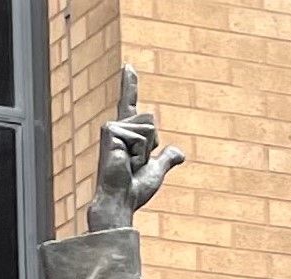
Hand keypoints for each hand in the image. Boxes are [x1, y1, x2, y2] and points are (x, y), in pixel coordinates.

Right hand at [87, 65, 184, 232]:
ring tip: (130, 164)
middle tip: (135, 163)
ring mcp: (112, 128)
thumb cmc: (135, 189)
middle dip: (153, 145)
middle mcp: (117, 127)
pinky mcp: (110, 132)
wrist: (122, 200)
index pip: (129, 104)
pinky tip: (125, 163)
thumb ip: (166, 159)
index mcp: (126, 134)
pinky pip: (141, 137)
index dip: (130, 85)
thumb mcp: (156, 171)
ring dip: (146, 151)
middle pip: (152, 120)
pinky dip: (139, 153)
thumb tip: (179, 154)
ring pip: (149, 128)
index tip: (129, 67)